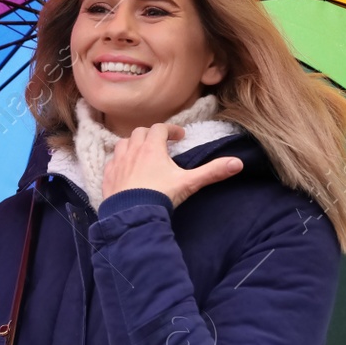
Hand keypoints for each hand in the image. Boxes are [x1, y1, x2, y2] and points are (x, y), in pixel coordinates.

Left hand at [104, 123, 242, 208]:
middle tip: (161, 144)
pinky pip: (112, 161)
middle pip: (140, 133)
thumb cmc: (160, 196)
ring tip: (142, 153)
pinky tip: (126, 169)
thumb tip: (238, 163)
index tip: (180, 136)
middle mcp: (132, 151)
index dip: (171, 130)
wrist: (132, 216)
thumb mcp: (189, 183)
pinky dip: (120, 160)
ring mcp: (118, 163)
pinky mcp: (108, 176)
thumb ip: (212, 172)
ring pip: (123, 144)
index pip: (160, 128)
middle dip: (151, 135)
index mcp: (152, 148)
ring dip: (133, 144)